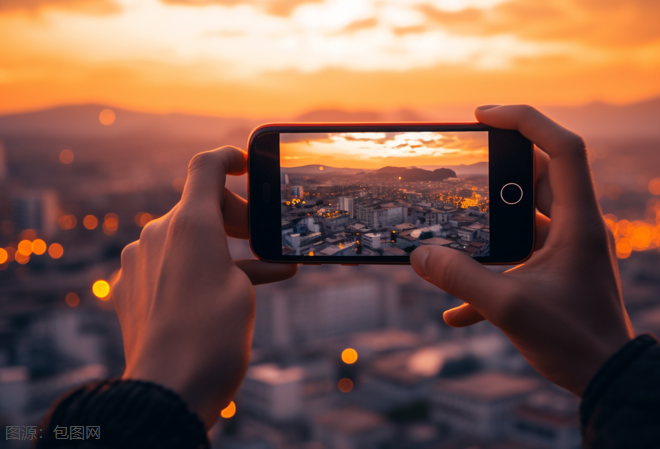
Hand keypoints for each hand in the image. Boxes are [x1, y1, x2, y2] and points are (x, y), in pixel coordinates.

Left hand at [111, 147, 296, 427]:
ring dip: (219, 249)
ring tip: (262, 271)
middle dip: (234, 218)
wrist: (169, 391)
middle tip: (264, 241)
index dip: (228, 158)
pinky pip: (164, 267)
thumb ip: (241, 259)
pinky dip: (192, 271)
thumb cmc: (214, 339)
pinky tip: (217, 293)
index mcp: (189, 224)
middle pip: (198, 206)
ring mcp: (137, 263)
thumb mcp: (244, 289)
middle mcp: (156, 235)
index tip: (244, 164)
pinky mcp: (128, 290)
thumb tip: (244, 260)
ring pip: (184, 239)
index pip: (205, 168)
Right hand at [410, 105, 632, 395]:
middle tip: (462, 170)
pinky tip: (456, 311)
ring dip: (489, 225)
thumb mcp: (509, 307)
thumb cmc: (573, 342)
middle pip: (539, 177)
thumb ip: (460, 277)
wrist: (606, 380)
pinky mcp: (555, 273)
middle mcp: (576, 228)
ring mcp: (566, 251)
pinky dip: (489, 273)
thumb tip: (419, 255)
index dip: (525, 121)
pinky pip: (517, 259)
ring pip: (524, 218)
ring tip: (453, 232)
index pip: (562, 149)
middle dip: (498, 172)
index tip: (483, 115)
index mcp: (578, 223)